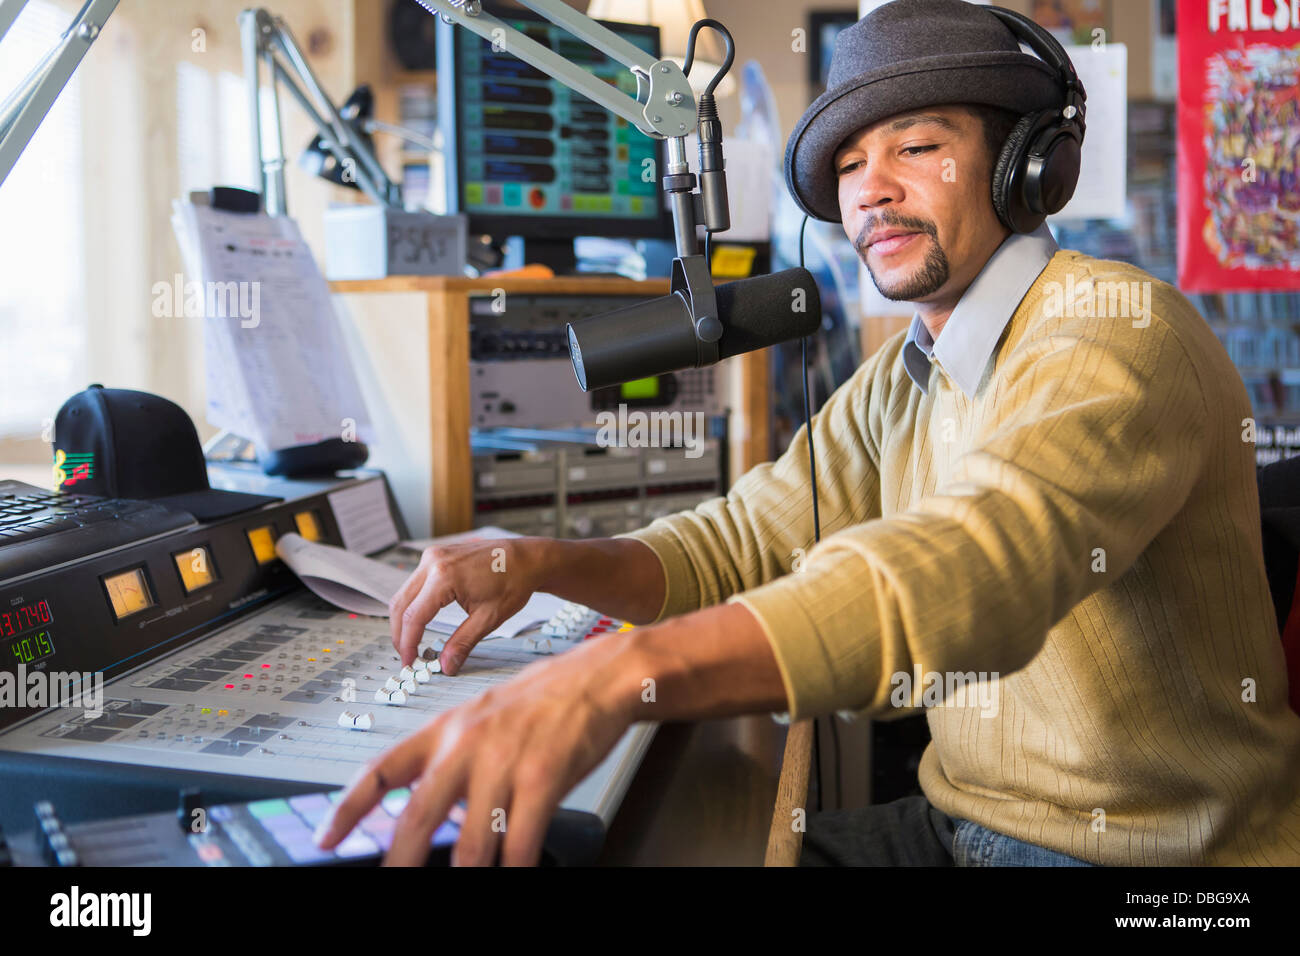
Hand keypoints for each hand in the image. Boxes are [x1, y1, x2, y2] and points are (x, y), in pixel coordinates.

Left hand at [314, 633, 638, 865]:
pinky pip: (521, 839)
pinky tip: (514, 873)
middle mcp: (468, 744)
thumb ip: (451, 758)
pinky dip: (515, 866)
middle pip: (419, 812)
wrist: (597, 678)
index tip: (326, 837)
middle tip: (392, 881)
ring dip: (466, 873)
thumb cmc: (541, 702)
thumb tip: (426, 809)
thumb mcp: (482, 719)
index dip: (348, 806)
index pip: (382, 769)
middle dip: (401, 859)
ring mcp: (505, 761)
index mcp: (445, 729)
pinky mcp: (542, 776)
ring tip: (462, 889)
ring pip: (472, 839)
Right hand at [388, 538, 544, 672]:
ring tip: (412, 643)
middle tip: (408, 657)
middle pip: (401, 604)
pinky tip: (420, 621)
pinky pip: (414, 583)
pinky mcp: (436, 555)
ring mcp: (433, 555)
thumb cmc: (513, 582)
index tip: (410, 662)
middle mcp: (433, 562)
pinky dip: (413, 604)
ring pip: (404, 593)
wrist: (527, 558)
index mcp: (444, 576)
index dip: (408, 644)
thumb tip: (446, 666)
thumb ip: (462, 643)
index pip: (414, 617)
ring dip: (404, 619)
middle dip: (400, 634)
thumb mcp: (489, 618)